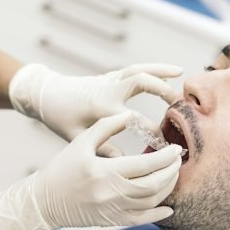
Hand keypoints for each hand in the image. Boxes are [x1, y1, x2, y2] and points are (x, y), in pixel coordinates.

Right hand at [0, 111, 182, 229]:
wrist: (43, 202)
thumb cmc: (61, 169)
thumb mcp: (80, 142)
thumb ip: (106, 127)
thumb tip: (129, 114)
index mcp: (105, 171)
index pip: (145, 164)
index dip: (166, 157)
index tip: (176, 148)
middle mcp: (112, 193)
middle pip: (154, 184)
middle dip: (171, 172)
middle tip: (179, 160)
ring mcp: (114, 210)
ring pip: (151, 202)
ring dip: (168, 188)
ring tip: (174, 174)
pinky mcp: (113, 220)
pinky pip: (142, 220)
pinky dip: (158, 214)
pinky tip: (169, 206)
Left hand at [9, 63, 181, 156]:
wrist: (46, 95)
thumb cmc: (60, 118)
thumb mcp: (77, 138)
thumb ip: (103, 149)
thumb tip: (126, 161)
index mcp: (101, 108)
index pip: (135, 119)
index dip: (154, 132)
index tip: (166, 146)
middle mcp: (108, 90)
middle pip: (141, 84)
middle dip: (163, 93)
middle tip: (181, 108)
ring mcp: (110, 80)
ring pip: (140, 71)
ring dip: (162, 73)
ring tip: (182, 77)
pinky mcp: (111, 76)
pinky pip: (136, 69)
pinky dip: (155, 68)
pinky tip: (172, 71)